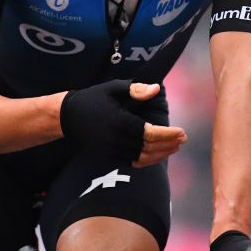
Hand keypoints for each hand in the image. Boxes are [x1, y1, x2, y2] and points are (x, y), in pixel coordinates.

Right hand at [60, 80, 185, 165]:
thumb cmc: (92, 99)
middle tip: (182, 138)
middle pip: (149, 148)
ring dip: (161, 154)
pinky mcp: (108, 156)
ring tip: (174, 147)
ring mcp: (111, 151)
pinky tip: (158, 154)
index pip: (150, 133)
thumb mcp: (113, 88)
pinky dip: (147, 160)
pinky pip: (132, 162)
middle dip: (168, 144)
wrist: (67, 117)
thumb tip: (156, 89)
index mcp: (119, 122)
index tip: (182, 132)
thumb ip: (136, 89)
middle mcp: (116, 139)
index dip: (168, 134)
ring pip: (142, 158)